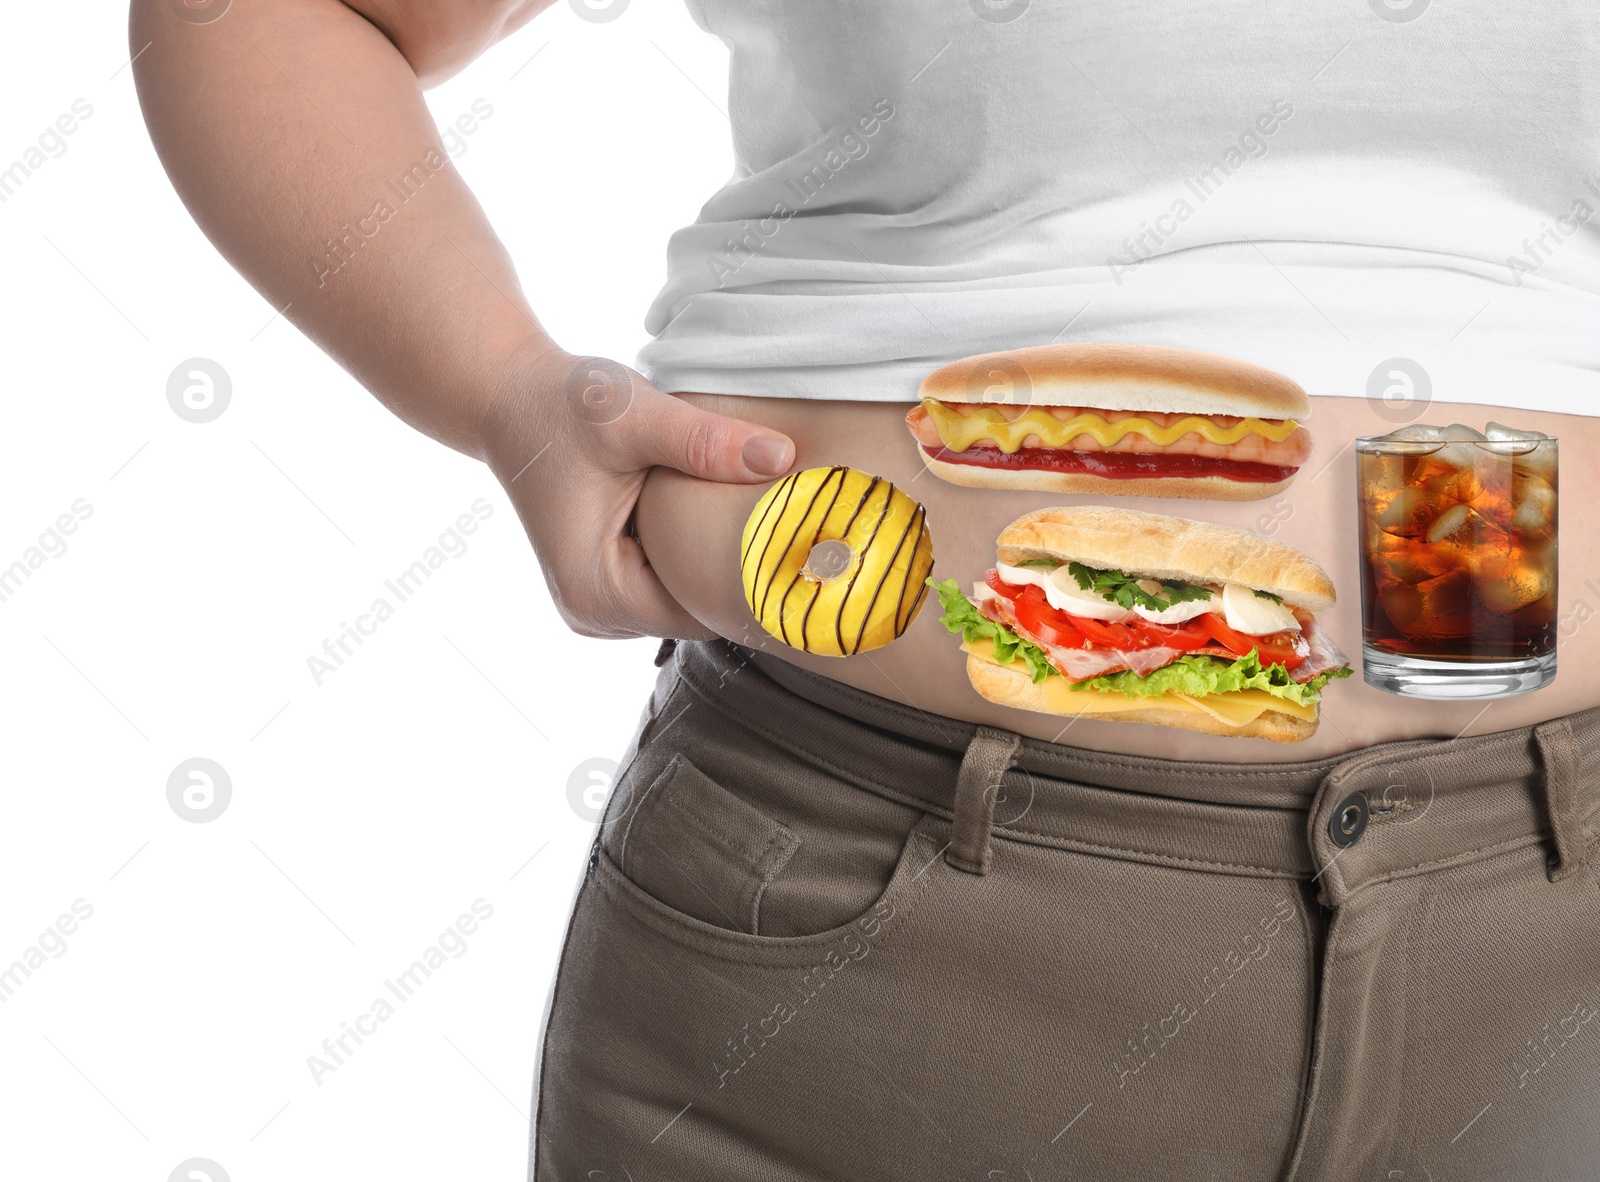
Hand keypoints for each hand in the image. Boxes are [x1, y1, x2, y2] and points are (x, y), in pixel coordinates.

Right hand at [478, 344, 794, 639]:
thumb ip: (706, 442)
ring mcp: (597, 606)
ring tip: (766, 519)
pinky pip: (670, 585)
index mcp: (596, 591)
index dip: (753, 580)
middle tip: (800, 527)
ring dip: (719, 566)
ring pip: (687, 602)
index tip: (804, 544)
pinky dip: (695, 557)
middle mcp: (592, 614)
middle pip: (698, 615)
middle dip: (740, 573)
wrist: (513, 399)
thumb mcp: (636, 417)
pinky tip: (724, 518)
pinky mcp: (607, 586)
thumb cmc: (565, 406)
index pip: (703, 614)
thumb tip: (782, 458)